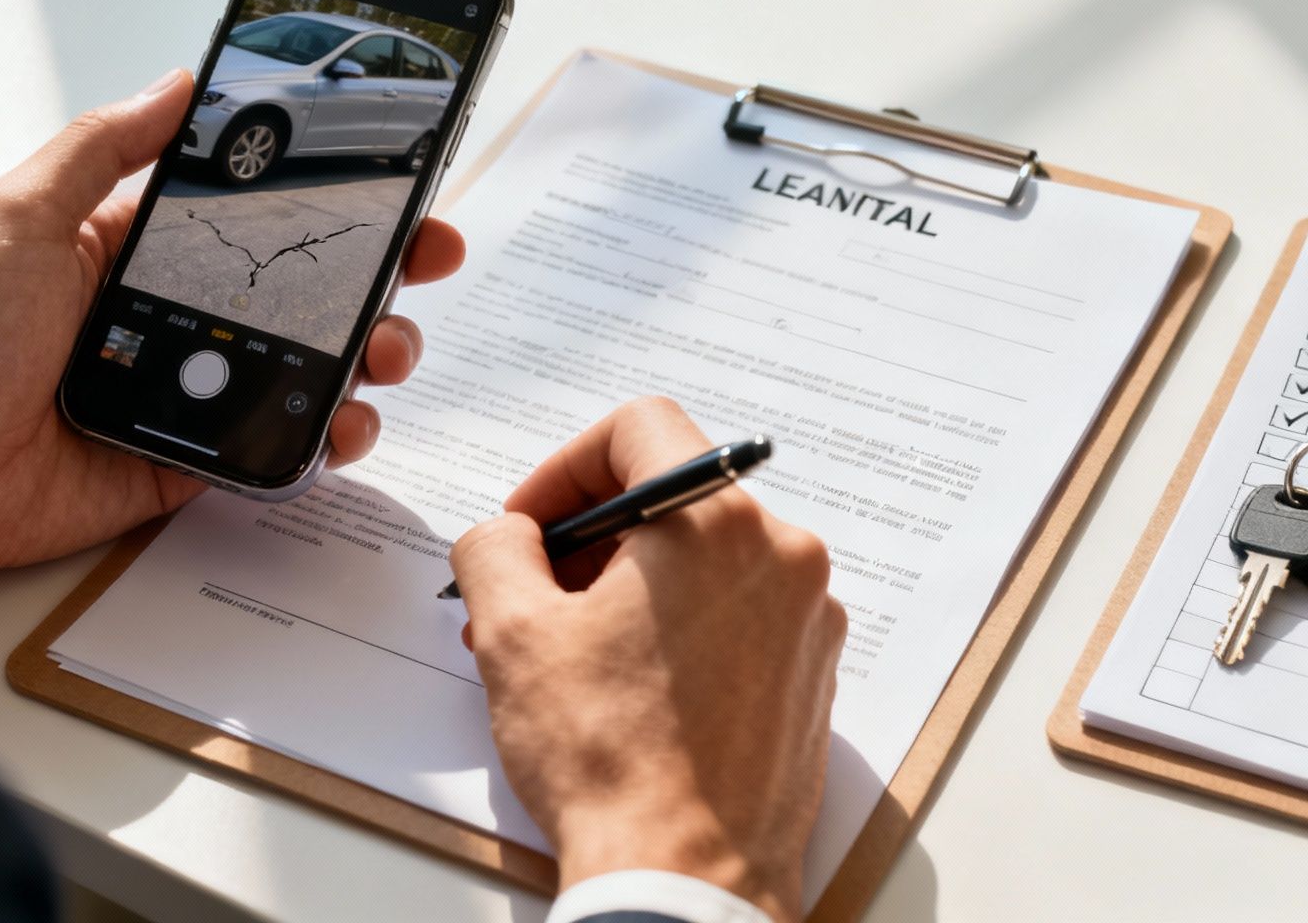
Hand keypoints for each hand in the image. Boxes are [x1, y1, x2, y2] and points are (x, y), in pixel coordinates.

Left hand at [0, 69, 464, 618]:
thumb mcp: (19, 213)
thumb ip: (103, 146)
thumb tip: (179, 79)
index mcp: (138, 247)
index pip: (258, 212)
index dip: (332, 198)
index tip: (397, 184)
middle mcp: (177, 314)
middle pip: (306, 288)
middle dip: (380, 274)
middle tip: (425, 262)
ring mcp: (192, 391)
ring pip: (312, 367)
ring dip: (370, 353)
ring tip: (386, 352)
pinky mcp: (193, 462)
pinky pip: (280, 447)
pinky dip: (329, 438)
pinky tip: (349, 424)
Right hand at [451, 398, 845, 921]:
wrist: (687, 881)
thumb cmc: (612, 764)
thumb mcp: (512, 634)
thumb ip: (495, 547)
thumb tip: (506, 534)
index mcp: (717, 523)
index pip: (640, 429)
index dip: (566, 466)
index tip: (533, 523)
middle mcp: (781, 556)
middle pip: (672, 497)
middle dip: (589, 537)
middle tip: (533, 593)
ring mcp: (807, 618)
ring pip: (704, 558)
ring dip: (629, 585)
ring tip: (568, 652)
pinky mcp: (812, 673)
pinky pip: (737, 612)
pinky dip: (678, 626)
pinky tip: (625, 684)